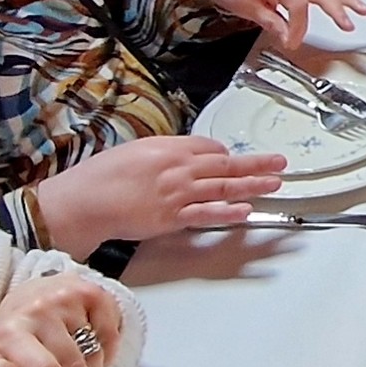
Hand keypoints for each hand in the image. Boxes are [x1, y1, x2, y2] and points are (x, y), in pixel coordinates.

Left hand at [0, 268, 126, 366]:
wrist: (30, 297)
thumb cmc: (19, 339)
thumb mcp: (8, 363)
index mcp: (9, 333)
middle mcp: (35, 311)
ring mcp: (64, 300)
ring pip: (93, 354)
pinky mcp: (90, 293)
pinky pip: (110, 335)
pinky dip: (108, 351)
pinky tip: (95, 353)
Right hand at [33, 135, 288, 253]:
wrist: (85, 200)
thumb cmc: (102, 175)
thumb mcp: (136, 150)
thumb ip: (164, 153)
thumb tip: (183, 156)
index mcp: (169, 148)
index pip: (209, 148)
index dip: (224, 155)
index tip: (233, 161)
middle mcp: (178, 168)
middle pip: (225, 165)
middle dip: (256, 164)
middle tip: (280, 162)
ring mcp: (177, 194)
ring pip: (223, 188)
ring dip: (252, 185)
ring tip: (275, 183)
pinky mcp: (172, 219)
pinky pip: (205, 215)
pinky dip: (227, 213)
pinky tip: (245, 211)